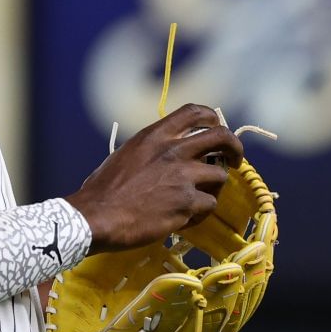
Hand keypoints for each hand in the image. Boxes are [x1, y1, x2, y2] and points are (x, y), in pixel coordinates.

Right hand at [65, 103, 242, 253]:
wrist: (96, 217)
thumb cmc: (103, 190)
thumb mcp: (127, 154)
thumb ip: (153, 149)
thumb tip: (169, 152)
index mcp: (156, 135)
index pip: (195, 112)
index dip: (213, 118)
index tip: (217, 129)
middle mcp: (173, 150)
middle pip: (222, 137)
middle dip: (234, 148)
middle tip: (234, 160)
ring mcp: (183, 177)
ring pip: (220, 176)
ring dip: (213, 188)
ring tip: (199, 199)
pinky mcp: (186, 203)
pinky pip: (209, 205)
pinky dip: (201, 213)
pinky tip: (186, 219)